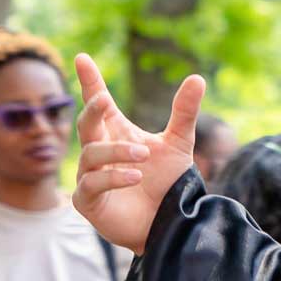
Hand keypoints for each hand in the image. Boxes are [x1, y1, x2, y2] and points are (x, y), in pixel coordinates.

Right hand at [71, 53, 201, 254]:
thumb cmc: (169, 183)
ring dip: (117, 152)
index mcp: (116, 133)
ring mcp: (90, 176)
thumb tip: (197, 77)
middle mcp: (99, 152)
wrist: (170, 223)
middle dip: (92, 110)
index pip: (99, 103)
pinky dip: (113, 177)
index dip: (90, 81)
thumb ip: (184, 112)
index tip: (83, 57)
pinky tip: (135, 176)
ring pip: (91, 154)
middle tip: (103, 99)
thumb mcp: (179, 144)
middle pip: (86, 124)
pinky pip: (92, 184)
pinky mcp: (88, 202)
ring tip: (143, 155)